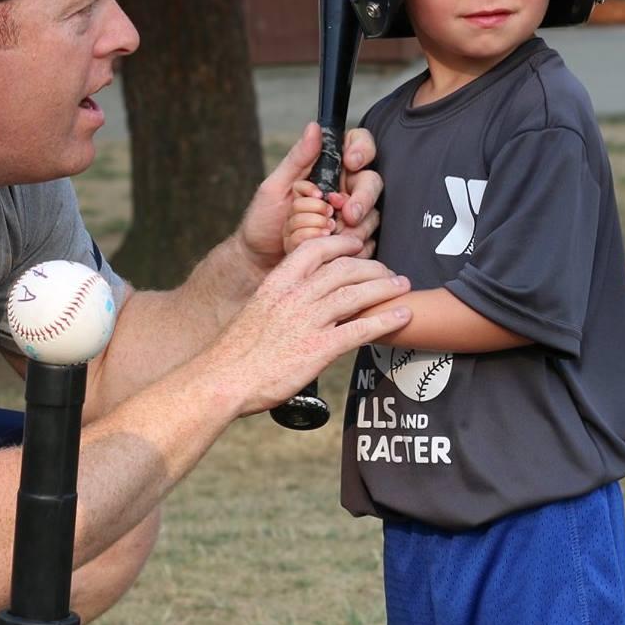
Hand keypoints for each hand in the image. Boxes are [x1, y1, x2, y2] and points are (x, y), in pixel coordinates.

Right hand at [205, 234, 408, 416]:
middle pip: (342, 269)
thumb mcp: (254, 313)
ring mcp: (307, 321)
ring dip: (384, 287)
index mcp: (276, 284)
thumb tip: (296, 305)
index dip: (340, 243)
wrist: (222, 380)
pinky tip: (402, 316)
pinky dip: (385, 320)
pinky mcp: (319, 348)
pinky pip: (361, 329)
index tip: (356, 243)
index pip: (313, 249)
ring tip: (402, 286)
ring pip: (355, 294)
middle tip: (388, 270)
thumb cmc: (235, 354)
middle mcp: (294, 297)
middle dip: (370, 267)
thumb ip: (279, 304)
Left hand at [240, 124, 381, 268]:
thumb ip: (298, 158)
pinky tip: (332, 250)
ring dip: (354, 228)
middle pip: (372, 182)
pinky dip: (349, 247)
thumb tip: (314, 127)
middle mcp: (345, 190)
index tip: (351, 162)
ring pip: (372, 215)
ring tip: (328, 236)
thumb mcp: (275, 186)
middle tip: (348, 214)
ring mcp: (352, 218)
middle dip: (363, 198)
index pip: (359, 146)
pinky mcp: (353, 243)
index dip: (362, 150)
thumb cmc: (264, 220)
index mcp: (329, 169)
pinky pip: (367, 243)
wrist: (259, 261)